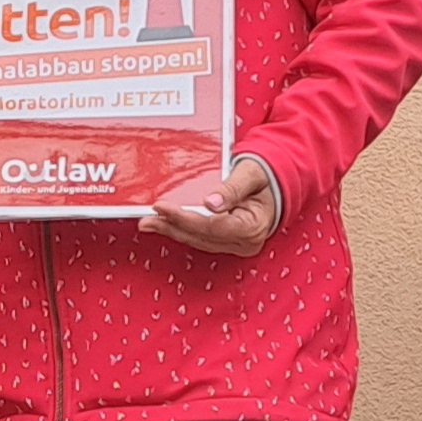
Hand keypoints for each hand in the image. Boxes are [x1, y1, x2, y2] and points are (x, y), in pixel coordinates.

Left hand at [143, 154, 280, 257]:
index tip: (162, 207)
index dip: (185, 218)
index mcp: (253, 227)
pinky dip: (181, 230)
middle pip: (201, 236)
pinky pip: (200, 238)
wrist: (274, 186)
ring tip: (148, 223)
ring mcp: (235, 245)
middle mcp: (245, 242)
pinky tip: (163, 225)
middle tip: (146, 218)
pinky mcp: (226, 242)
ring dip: (172, 231)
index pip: (213, 226)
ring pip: (197, 240)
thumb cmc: (264, 178)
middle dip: (172, 226)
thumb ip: (232, 188)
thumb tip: (211, 203)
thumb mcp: (251, 175)